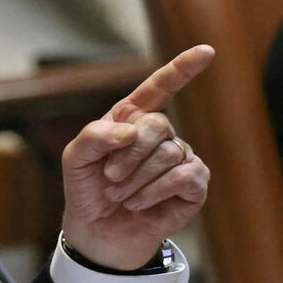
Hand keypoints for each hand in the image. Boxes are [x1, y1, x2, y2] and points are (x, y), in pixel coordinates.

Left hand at [60, 45, 213, 269]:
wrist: (98, 231)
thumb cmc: (87, 189)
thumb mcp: (75, 159)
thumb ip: (93, 136)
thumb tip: (132, 130)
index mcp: (131, 117)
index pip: (160, 87)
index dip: (182, 68)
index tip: (207, 51)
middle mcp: (159, 133)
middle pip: (157, 125)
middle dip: (129, 155)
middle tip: (110, 180)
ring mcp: (179, 157)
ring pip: (168, 153)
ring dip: (138, 180)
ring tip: (122, 197)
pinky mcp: (193, 184)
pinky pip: (184, 176)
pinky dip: (156, 191)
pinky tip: (141, 204)